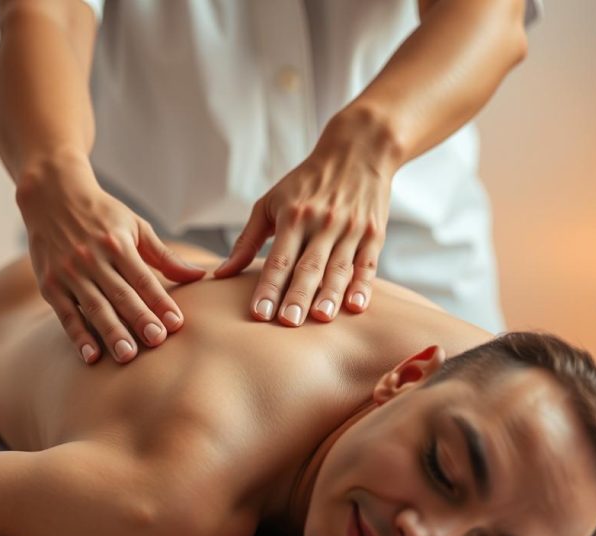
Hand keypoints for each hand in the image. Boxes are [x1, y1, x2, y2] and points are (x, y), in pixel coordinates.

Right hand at [16, 157, 205, 363]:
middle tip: (157, 342)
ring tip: (127, 356)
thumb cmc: (101, 214)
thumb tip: (199, 275)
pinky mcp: (49, 285)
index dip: (160, 301)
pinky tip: (91, 357)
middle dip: (139, 319)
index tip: (176, 323)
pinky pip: (66, 315)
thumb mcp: (135, 226)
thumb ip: (165, 256)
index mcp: (117, 244)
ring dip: (111, 332)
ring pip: (94, 307)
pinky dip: (78, 336)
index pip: (143, 278)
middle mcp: (92, 258)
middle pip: (120, 294)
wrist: (51, 195)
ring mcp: (69, 272)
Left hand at [214, 117, 395, 326]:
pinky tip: (356, 306)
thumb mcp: (271, 202)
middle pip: (308, 266)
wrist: (358, 151)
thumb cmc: (305, 183)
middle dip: (298, 296)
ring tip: (320, 319)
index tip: (259, 313)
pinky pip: (367, 264)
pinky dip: (363, 286)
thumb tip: (221, 274)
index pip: (278, 258)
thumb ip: (247, 240)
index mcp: (293, 215)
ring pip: (339, 268)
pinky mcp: (374, 234)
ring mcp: (350, 229)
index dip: (268, 286)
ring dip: (330, 295)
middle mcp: (322, 222)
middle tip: (287, 323)